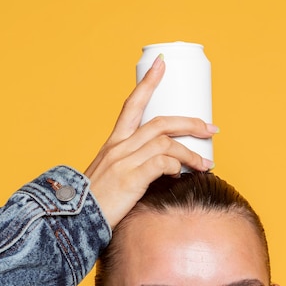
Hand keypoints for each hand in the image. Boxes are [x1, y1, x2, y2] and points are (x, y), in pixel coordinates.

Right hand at [84, 55, 216, 228]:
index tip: (163, 64)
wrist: (75, 220)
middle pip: (161, 123)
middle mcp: (119, 147)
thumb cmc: (95, 203)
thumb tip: (160, 171)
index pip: (132, 104)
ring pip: (166, 143)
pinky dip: (176, 166)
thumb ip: (131, 167)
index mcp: (113, 144)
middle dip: (190, 123)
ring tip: (205, 163)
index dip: (148, 83)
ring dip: (190, 152)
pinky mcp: (131, 179)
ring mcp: (124, 162)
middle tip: (211, 128)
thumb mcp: (110, 177)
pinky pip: (162, 163)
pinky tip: (182, 175)